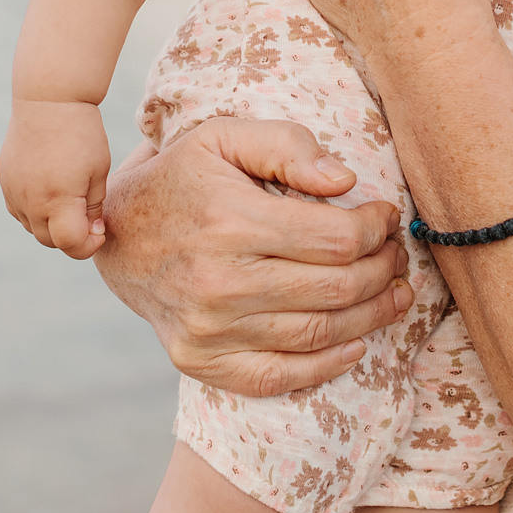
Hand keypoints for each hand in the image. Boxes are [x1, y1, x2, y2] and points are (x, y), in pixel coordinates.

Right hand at [0, 99, 112, 258]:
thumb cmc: (82, 134)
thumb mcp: (98, 171)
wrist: (48, 100)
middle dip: (71, 237)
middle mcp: (30, 201)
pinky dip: (36, 211)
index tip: (100, 232)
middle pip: (50, 241)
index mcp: (58, 199)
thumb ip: (93, 208)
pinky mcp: (5, 181)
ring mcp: (13, 192)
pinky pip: (19, 210)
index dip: (88, 246)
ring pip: (33, 227)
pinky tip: (51, 190)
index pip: (70, 244)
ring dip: (52, 225)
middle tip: (89, 218)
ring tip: (70, 200)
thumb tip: (91, 233)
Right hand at [94, 118, 414, 396]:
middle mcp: (218, 282)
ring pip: (318, 333)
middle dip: (383, 271)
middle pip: (336, 288)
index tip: (387, 217)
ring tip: (394, 295)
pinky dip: (328, 365)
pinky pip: (280, 376)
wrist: (115, 233)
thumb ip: (288, 146)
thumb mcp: (225, 137)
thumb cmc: (182, 177)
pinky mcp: (200, 362)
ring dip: (372, 316)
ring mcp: (208, 330)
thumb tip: (346, 180)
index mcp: (230, 221)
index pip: (336, 238)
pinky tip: (357, 343)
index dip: (376, 229)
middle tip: (397, 255)